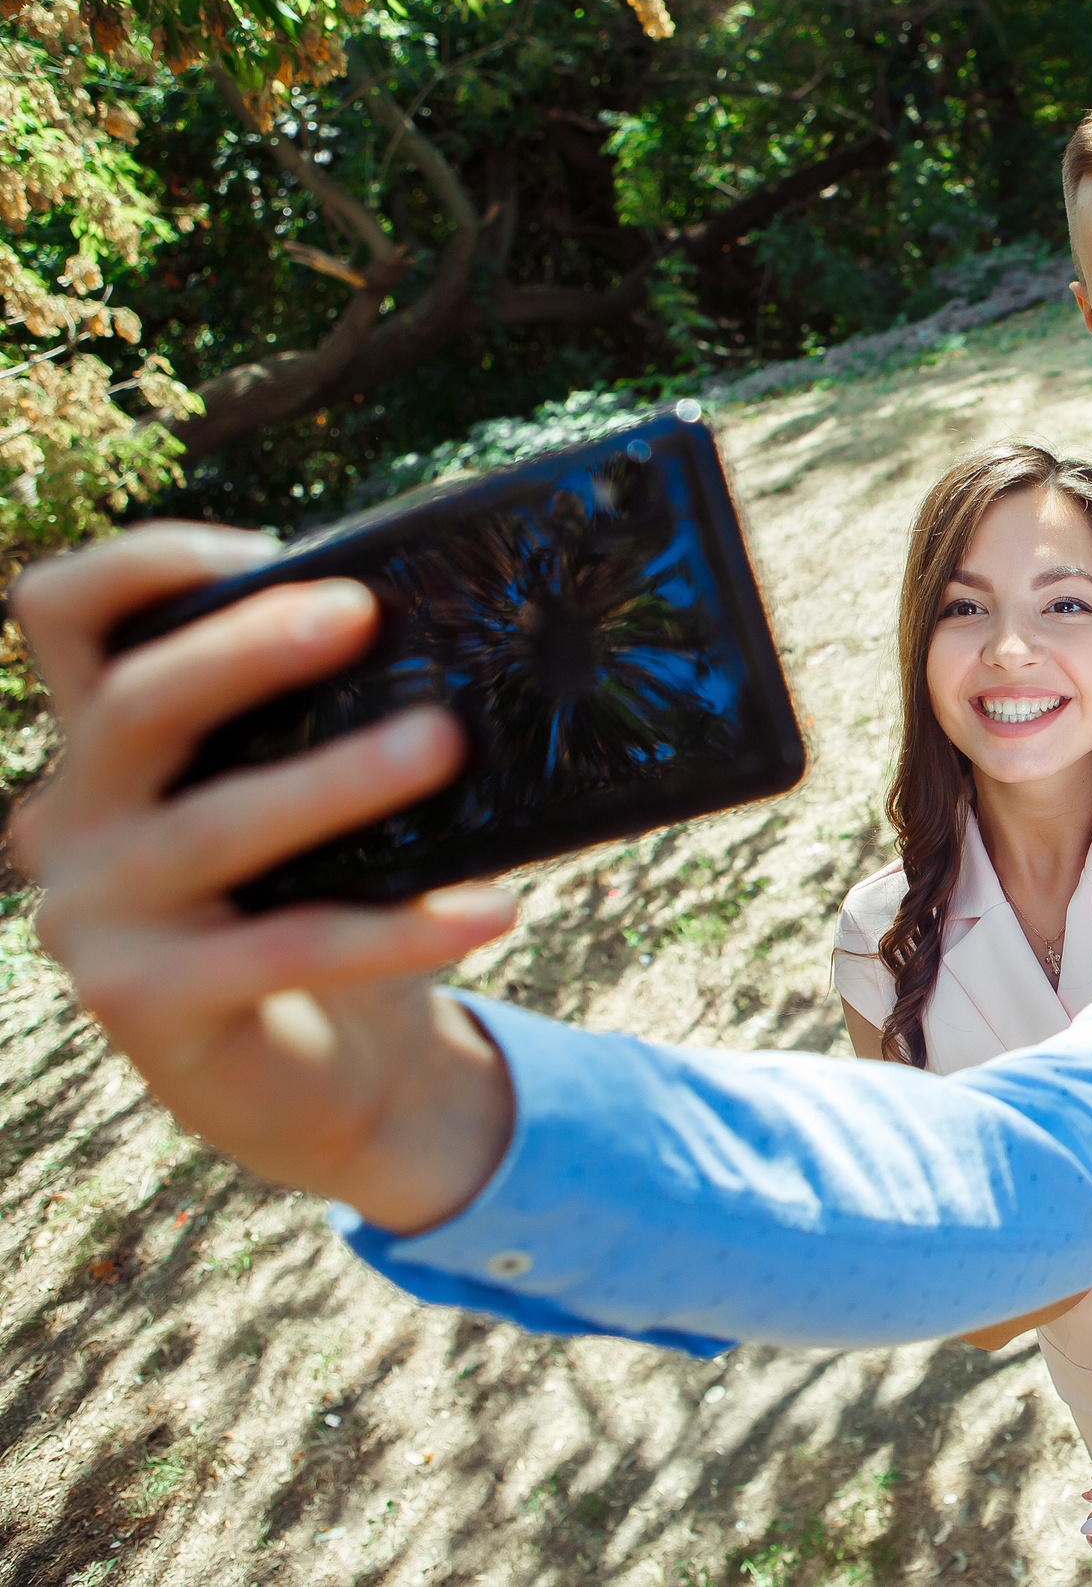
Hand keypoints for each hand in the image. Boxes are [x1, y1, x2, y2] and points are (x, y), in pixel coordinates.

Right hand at [10, 524, 521, 1231]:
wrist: (335, 1076)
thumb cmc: (328, 904)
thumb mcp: (321, 804)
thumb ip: (335, 722)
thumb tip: (468, 632)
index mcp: (105, 748)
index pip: (64, 616)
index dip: (143, 566)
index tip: (267, 551)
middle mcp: (74, 821)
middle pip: (135, 704)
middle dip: (248, 648)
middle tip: (361, 614)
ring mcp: (95, 917)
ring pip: (214, 825)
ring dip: (336, 778)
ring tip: (445, 741)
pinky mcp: (145, 1005)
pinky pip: (286, 948)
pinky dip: (399, 928)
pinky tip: (491, 910)